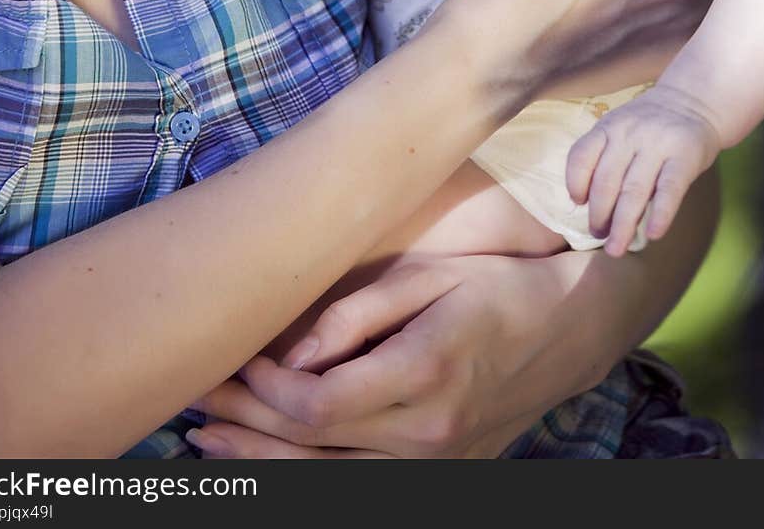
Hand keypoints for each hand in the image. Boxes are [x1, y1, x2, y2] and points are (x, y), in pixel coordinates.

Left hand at [186, 255, 599, 458]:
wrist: (571, 331)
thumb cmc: (497, 288)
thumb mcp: (432, 277)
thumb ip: (358, 314)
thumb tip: (292, 351)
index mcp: (424, 374)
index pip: (317, 405)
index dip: (262, 391)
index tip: (235, 358)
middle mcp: (428, 434)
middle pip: (312, 446)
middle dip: (244, 424)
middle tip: (192, 400)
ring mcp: (438, 463)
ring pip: (330, 479)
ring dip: (262, 463)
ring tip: (206, 445)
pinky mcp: (443, 472)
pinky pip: (362, 486)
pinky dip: (307, 476)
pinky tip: (268, 464)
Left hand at [566, 83, 722, 255]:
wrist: (693, 101)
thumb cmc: (647, 125)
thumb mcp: (619, 127)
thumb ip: (602, 156)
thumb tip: (582, 201)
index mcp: (608, 127)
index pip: (582, 156)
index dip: (575, 183)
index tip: (578, 203)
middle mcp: (629, 134)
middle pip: (607, 181)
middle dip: (599, 214)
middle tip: (598, 235)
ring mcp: (658, 144)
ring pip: (634, 191)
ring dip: (623, 225)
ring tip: (616, 248)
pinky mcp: (685, 157)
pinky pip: (670, 190)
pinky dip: (660, 214)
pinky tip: (652, 235)